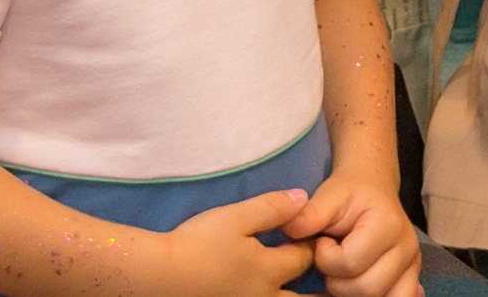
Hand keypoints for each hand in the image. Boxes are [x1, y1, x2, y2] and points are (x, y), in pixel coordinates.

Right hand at [156, 188, 316, 296]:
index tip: (317, 236)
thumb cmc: (197, 244)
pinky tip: (263, 292)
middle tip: (330, 283)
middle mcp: (263, 295)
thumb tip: (304, 199)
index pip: (304, 258)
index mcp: (268, 269)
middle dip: (317, 290)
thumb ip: (272, 208)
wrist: (157, 276)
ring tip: (305, 293)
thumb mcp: (236, 217)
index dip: (312, 245)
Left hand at [283, 177, 419, 296]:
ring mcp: (413, 265)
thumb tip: (288, 229)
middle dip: (337, 280)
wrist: (372, 187)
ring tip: (343, 271)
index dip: (325, 258)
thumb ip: (309, 215)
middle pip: (366, 289)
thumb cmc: (349, 193)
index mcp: (389, 225)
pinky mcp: (412, 278)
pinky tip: (358, 287)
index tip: (322, 241)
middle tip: (331, 260)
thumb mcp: (328, 196)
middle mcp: (408, 248)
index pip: (350, 263)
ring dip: (351, 292)